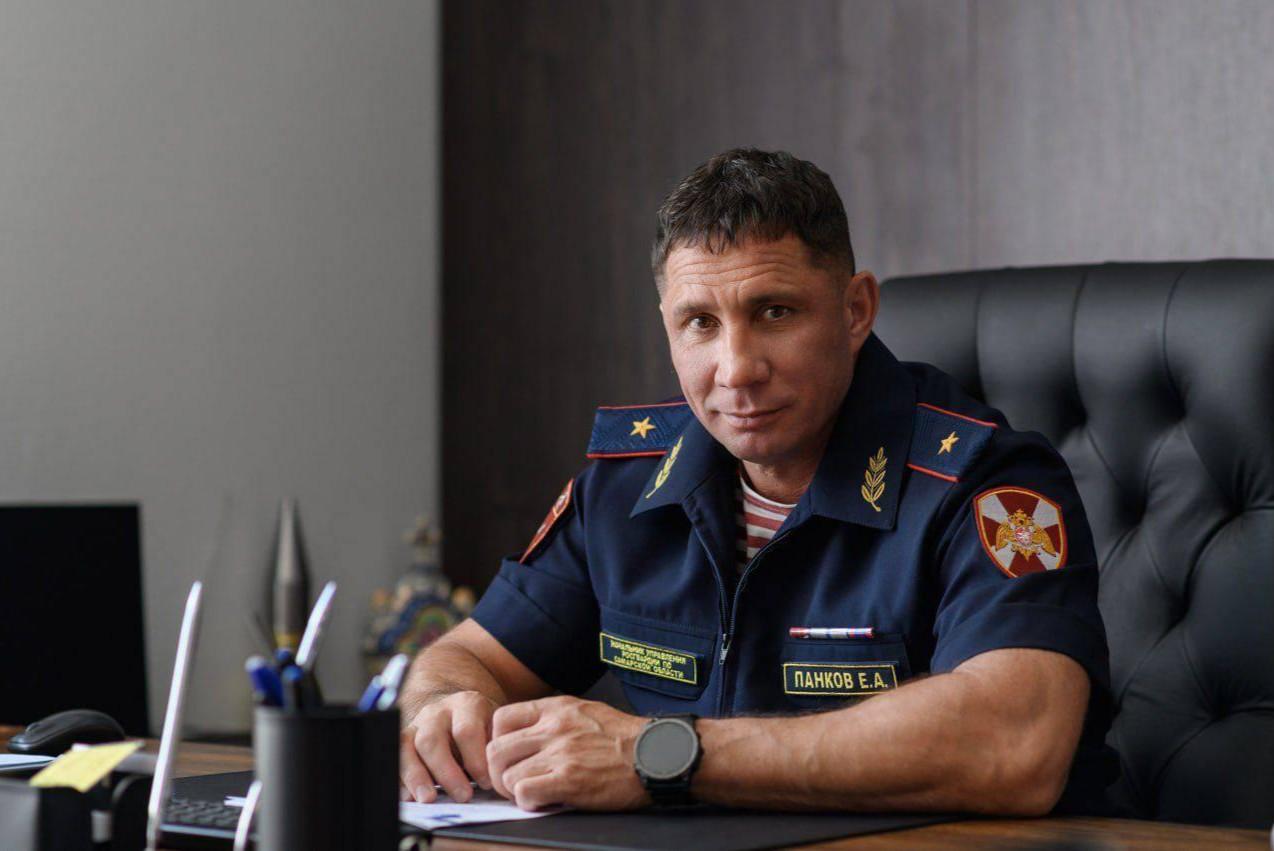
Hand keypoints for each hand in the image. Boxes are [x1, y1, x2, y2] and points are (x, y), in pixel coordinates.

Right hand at [400, 690, 497, 802]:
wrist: (462, 713)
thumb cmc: (484, 729)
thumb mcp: (496, 729)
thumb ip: (495, 748)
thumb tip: (497, 778)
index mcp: (466, 704)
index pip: (465, 731)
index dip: (475, 759)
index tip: (485, 783)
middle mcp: (437, 711)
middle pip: (431, 740)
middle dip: (446, 772)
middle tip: (462, 797)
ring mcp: (416, 724)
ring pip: (407, 746)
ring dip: (416, 776)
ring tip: (428, 800)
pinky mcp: (403, 739)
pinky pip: (394, 757)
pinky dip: (400, 779)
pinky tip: (409, 797)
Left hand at [486, 695, 649, 810]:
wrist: (657, 754)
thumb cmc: (626, 738)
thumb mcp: (586, 711)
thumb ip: (555, 719)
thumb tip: (528, 737)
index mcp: (556, 708)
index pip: (500, 720)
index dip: (498, 743)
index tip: (510, 758)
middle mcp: (553, 728)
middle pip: (495, 751)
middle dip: (499, 773)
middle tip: (515, 784)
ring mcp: (560, 753)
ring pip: (506, 775)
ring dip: (514, 791)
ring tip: (534, 794)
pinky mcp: (569, 780)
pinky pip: (524, 793)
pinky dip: (529, 803)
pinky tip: (546, 802)